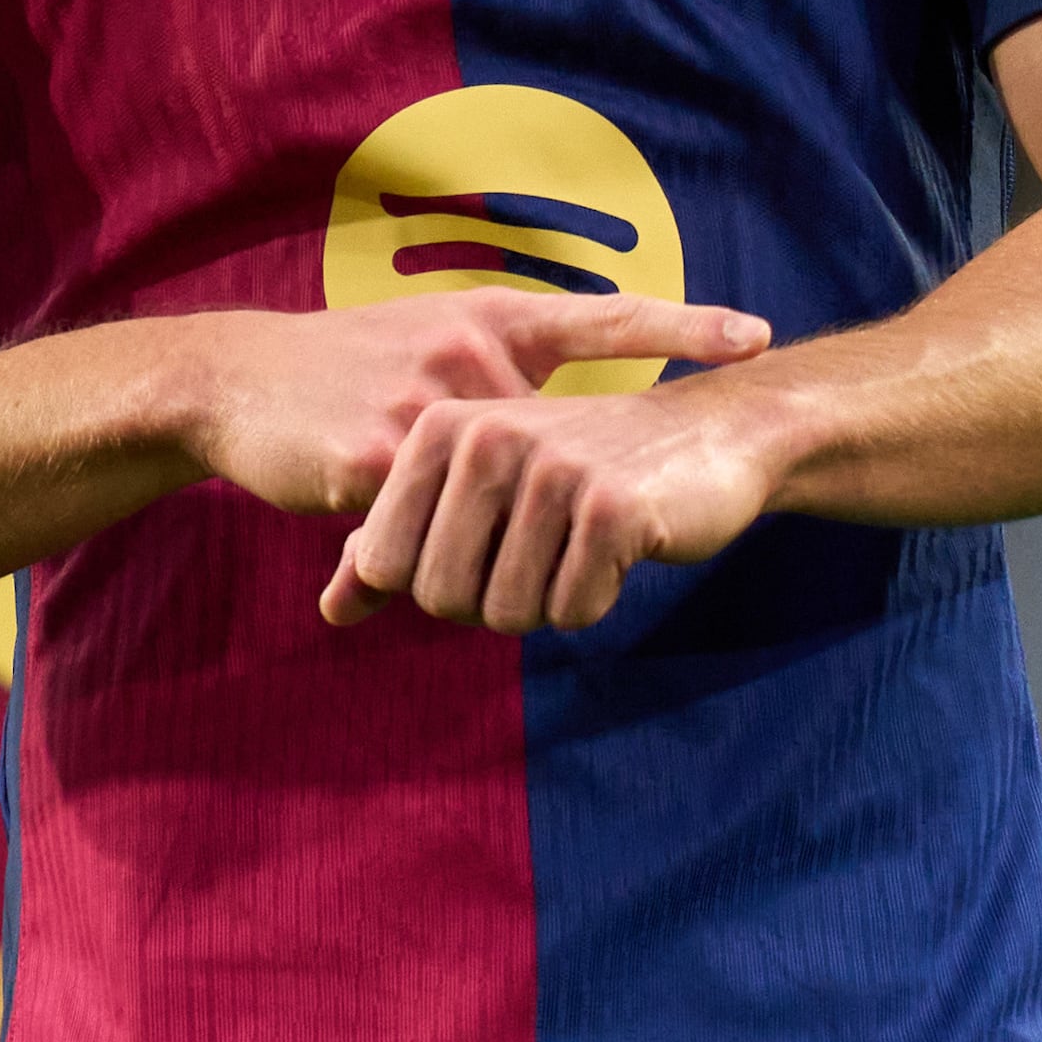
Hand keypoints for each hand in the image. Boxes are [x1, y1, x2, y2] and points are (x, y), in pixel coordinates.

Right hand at [187, 290, 767, 531]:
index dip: (681, 326)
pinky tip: (377, 566)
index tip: (753, 335)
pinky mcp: (374, 458)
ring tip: (452, 558)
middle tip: (554, 529)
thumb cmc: (344, 365)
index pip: (604, 320)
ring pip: (488, 494)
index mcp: (489, 320)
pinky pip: (422, 525)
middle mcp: (466, 353)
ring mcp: (423, 405)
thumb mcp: (428, 344)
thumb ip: (497, 384)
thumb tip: (559, 439)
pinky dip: (411, 548)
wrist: (236, 379)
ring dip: (470, 535)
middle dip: (541, 498)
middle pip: (546, 444)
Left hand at [323, 349, 795, 633]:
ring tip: (578, 546)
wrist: (709, 435)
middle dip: (491, 601)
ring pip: (507, 613)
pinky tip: (619, 549)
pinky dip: (595, 599)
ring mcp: (550, 467)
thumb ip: (400, 545)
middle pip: (441, 596)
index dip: (436, 581)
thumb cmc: (581, 471)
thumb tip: (332, 611)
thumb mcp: (480, 496)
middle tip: (543, 554)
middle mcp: (487, 437)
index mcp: (441, 428)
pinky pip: (572, 611)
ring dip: (547, 601)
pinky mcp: (612, 507)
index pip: (385, 563)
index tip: (488, 544)